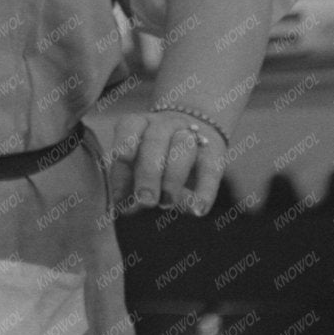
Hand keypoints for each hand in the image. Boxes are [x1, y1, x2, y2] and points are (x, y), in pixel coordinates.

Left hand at [104, 107, 229, 217]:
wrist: (197, 133)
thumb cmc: (155, 156)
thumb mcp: (137, 162)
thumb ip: (127, 179)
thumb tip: (120, 203)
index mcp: (141, 123)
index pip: (131, 125)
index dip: (126, 140)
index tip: (122, 157)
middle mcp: (164, 125)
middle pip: (155, 141)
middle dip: (149, 172)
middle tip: (145, 200)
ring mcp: (190, 135)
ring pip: (183, 147)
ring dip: (173, 178)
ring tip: (166, 203)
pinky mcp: (213, 153)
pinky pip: (210, 170)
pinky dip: (205, 191)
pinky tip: (197, 210)